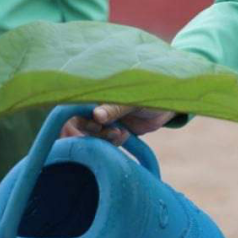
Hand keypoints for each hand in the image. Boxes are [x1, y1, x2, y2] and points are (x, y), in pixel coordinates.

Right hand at [60, 104, 175, 144]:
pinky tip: (125, 136)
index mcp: (95, 94)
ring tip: (121, 133)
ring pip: (89, 136)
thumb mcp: (133, 100)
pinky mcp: (110, 131)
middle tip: (112, 132)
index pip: (72, 109)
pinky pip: (102, 142)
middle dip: (92, 133)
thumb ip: (116, 108)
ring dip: (103, 139)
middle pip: (77, 125)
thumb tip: (97, 115)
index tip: (96, 126)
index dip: (78, 122)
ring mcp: (101, 120)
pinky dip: (111, 143)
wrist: (166, 106)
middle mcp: (94, 107)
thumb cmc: (150, 93)